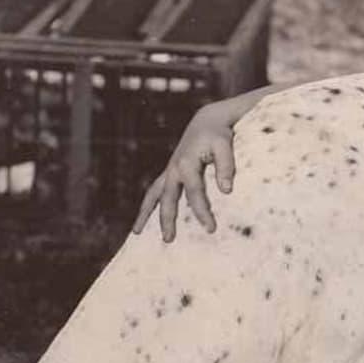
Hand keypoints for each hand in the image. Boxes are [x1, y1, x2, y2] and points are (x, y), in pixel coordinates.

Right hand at [131, 102, 236, 240]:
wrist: (207, 122)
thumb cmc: (218, 134)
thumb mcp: (224, 145)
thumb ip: (226, 166)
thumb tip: (226, 191)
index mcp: (187, 163)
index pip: (194, 192)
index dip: (202, 211)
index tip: (210, 229)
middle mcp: (174, 168)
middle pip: (167, 198)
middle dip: (167, 219)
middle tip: (168, 240)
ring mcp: (169, 171)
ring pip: (153, 194)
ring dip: (145, 213)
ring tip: (136, 232)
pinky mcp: (170, 173)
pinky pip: (155, 191)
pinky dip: (149, 205)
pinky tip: (145, 220)